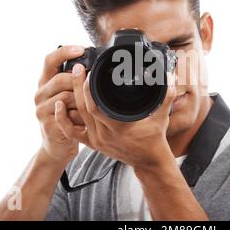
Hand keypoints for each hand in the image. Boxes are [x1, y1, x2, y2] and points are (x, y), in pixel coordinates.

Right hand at [34, 46, 86, 163]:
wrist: (57, 145)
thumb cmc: (69, 116)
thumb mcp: (70, 95)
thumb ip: (76, 81)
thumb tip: (96, 66)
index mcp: (45, 82)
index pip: (50, 60)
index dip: (64, 52)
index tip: (81, 49)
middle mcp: (40, 93)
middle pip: (61, 79)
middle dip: (79, 82)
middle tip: (92, 86)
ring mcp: (41, 109)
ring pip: (67, 97)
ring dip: (82, 101)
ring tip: (89, 107)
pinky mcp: (48, 124)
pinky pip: (69, 116)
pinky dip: (80, 117)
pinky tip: (85, 119)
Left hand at [54, 63, 176, 167]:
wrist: (148, 161)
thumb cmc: (154, 140)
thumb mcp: (162, 118)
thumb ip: (166, 98)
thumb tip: (170, 80)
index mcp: (119, 128)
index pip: (95, 107)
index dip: (89, 89)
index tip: (89, 72)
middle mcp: (104, 135)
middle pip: (83, 108)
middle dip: (78, 86)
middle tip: (78, 68)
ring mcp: (96, 140)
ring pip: (77, 117)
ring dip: (72, 97)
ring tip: (70, 80)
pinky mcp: (93, 144)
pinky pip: (72, 132)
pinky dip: (63, 120)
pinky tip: (58, 106)